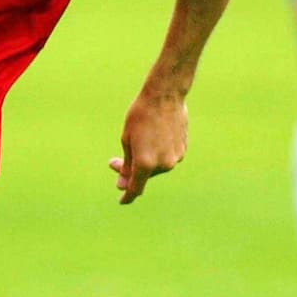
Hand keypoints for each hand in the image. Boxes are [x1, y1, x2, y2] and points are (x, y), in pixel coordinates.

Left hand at [108, 86, 187, 205]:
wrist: (165, 95)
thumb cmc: (140, 115)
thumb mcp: (126, 140)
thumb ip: (126, 166)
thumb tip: (121, 185)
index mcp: (145, 163)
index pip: (135, 189)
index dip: (127, 197)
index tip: (122, 201)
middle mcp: (163, 164)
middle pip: (144, 176)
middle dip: (130, 171)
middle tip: (114, 162)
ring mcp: (175, 158)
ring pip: (156, 167)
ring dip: (145, 161)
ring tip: (138, 140)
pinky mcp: (182, 150)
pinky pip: (166, 158)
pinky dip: (157, 153)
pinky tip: (152, 136)